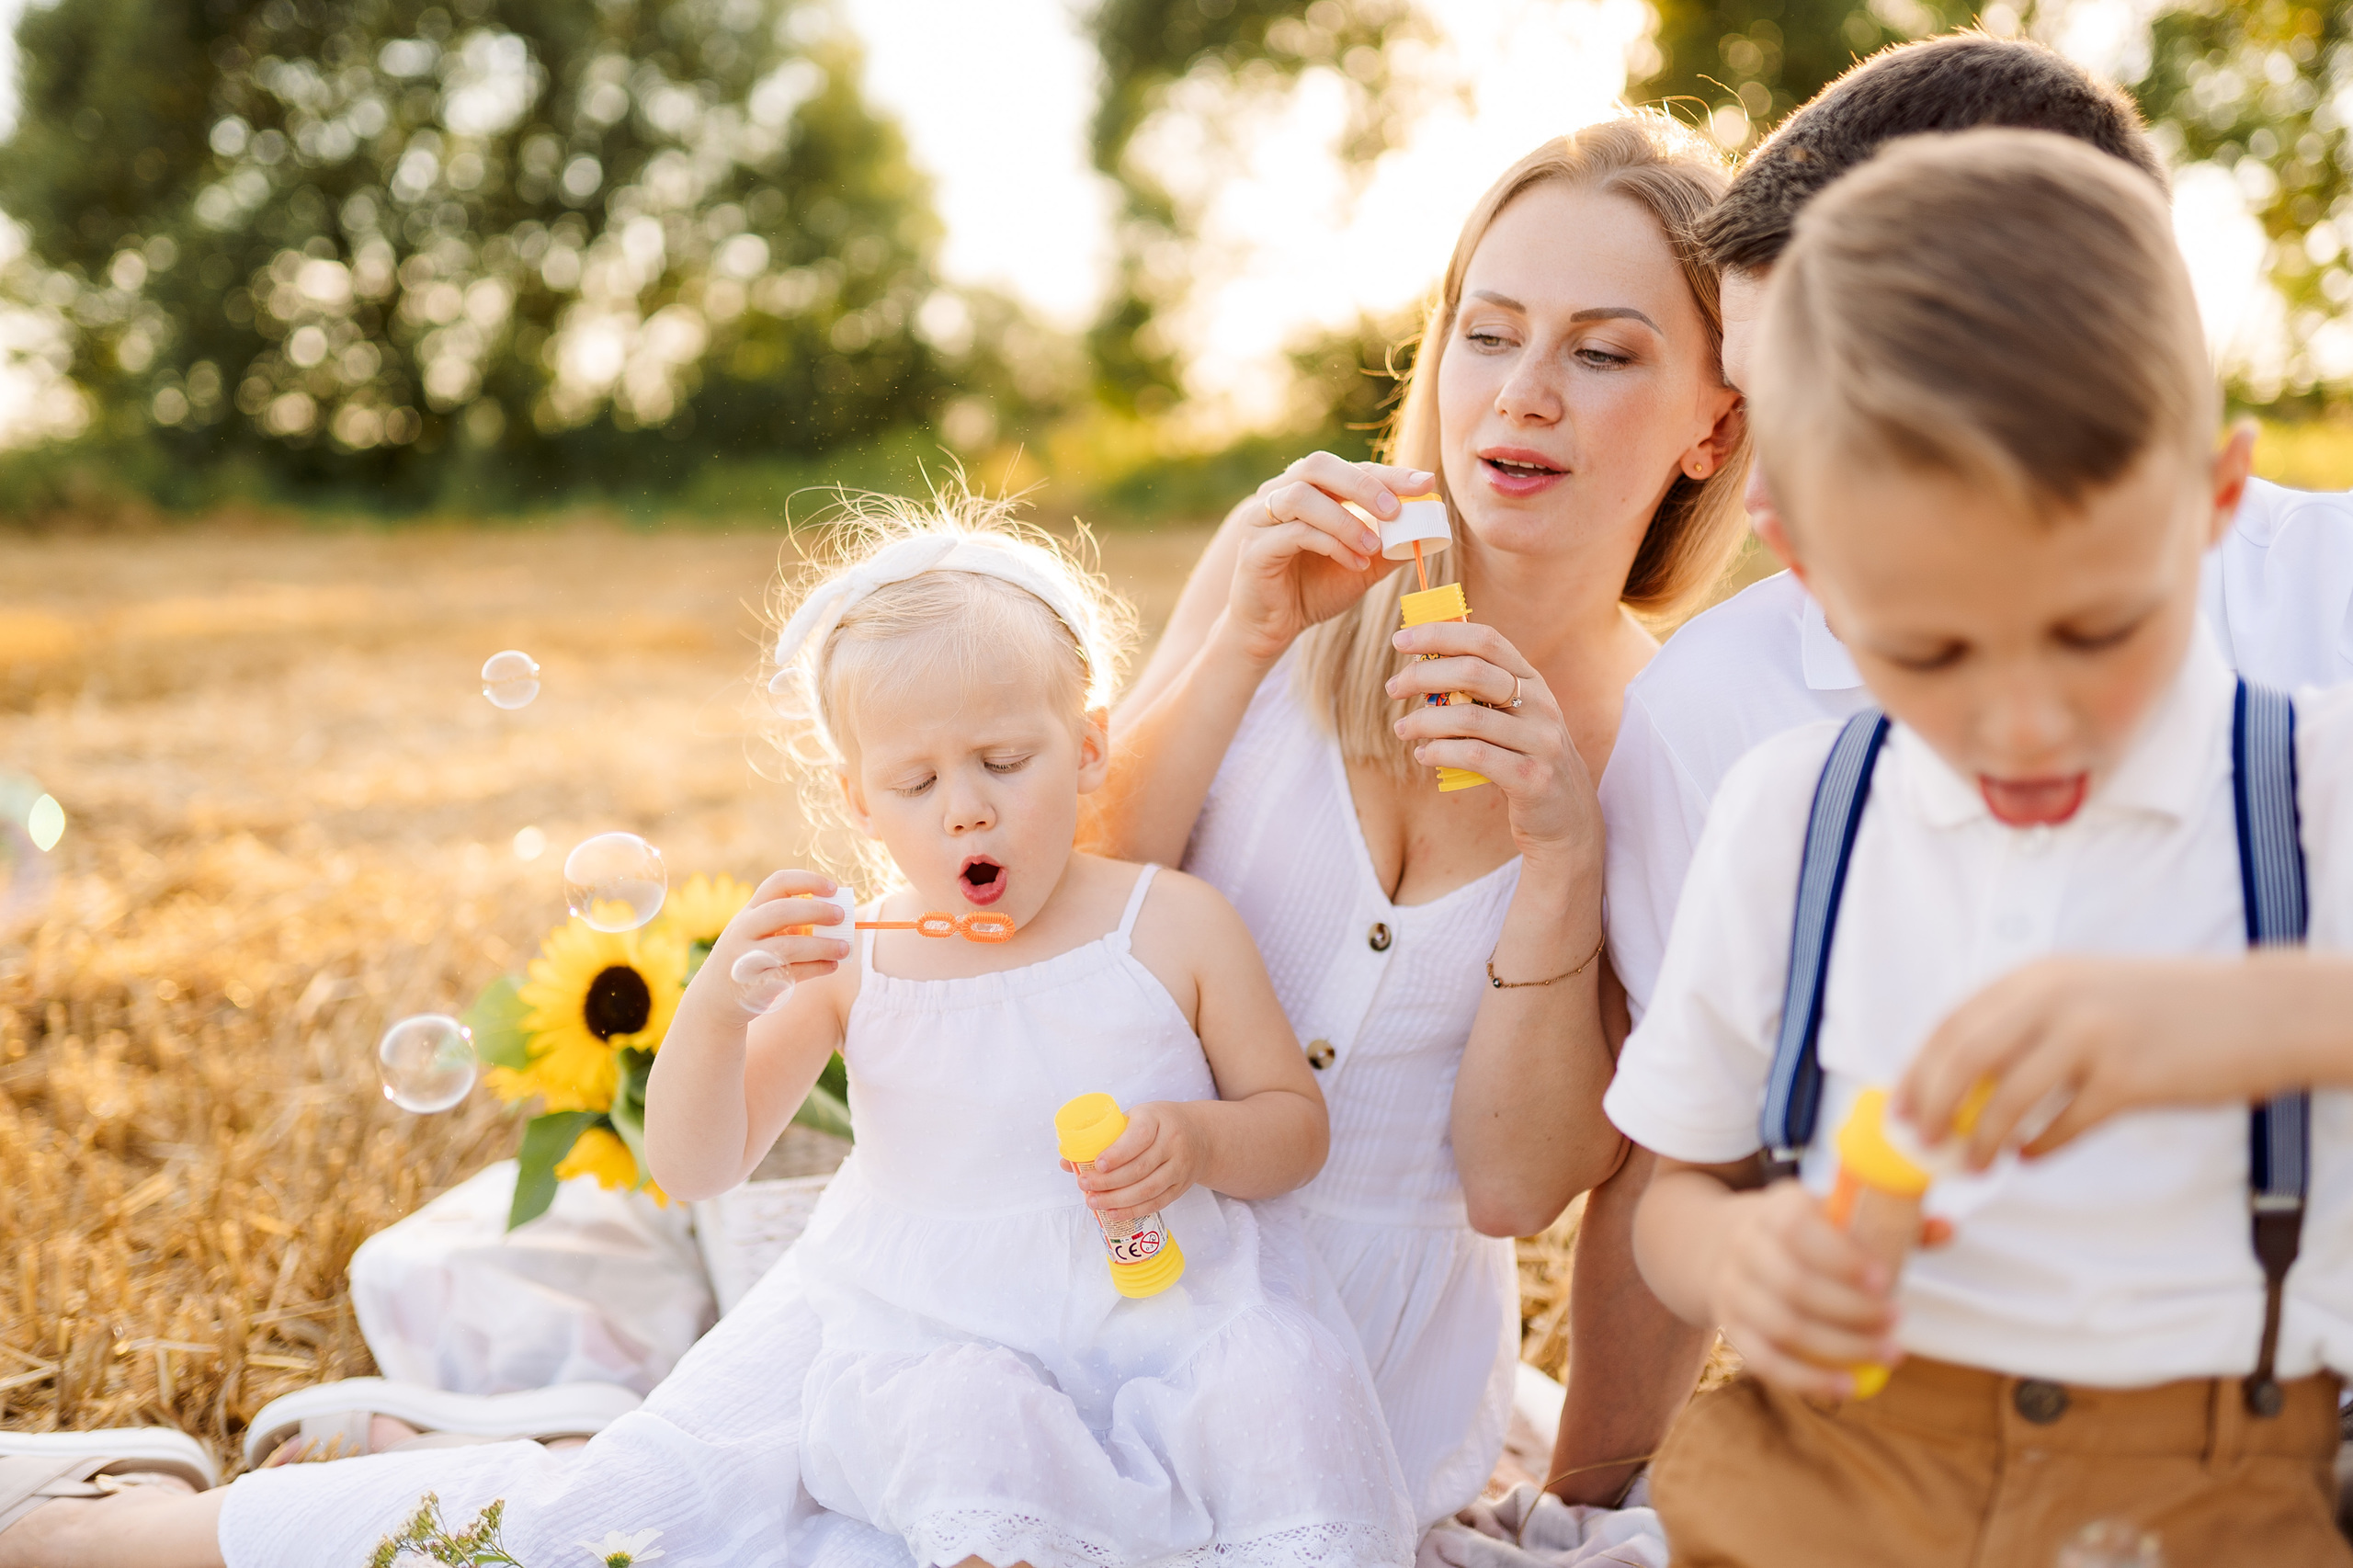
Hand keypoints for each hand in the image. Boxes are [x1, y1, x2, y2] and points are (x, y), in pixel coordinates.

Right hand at [710, 869, 849, 987]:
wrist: (715, 1001)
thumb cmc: (750, 959)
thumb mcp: (760, 934)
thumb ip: (792, 923)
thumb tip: (837, 918)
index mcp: (749, 912)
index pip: (777, 883)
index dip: (808, 881)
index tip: (833, 889)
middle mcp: (743, 931)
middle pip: (780, 911)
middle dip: (816, 911)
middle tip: (841, 916)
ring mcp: (746, 959)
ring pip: (787, 947)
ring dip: (822, 946)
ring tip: (844, 948)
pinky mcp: (754, 985)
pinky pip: (790, 974)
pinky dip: (816, 968)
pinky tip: (831, 966)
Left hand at [1067, 1101, 1202, 1223]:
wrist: (1199, 1135)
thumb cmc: (1157, 1123)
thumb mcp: (1134, 1118)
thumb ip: (1103, 1137)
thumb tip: (1067, 1161)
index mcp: (1156, 1119)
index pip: (1139, 1137)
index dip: (1117, 1154)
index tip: (1097, 1164)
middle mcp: (1172, 1142)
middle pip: (1140, 1168)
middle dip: (1109, 1181)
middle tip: (1084, 1185)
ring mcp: (1179, 1167)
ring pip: (1148, 1189)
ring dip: (1118, 1200)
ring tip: (1093, 1202)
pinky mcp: (1180, 1187)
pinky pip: (1157, 1203)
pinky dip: (1133, 1210)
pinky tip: (1113, 1212)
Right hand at [1220, 454, 1433, 664]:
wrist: (1273, 628)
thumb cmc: (1314, 590)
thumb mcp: (1362, 566)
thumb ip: (1389, 548)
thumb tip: (1427, 532)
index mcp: (1310, 489)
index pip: (1351, 468)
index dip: (1389, 473)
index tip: (1425, 484)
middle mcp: (1280, 493)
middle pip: (1319, 466)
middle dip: (1362, 485)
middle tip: (1395, 510)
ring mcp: (1261, 518)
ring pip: (1302, 496)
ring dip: (1345, 520)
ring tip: (1373, 547)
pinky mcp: (1254, 548)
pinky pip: (1294, 533)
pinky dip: (1331, 544)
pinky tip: (1354, 564)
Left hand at [1386, 619, 1599, 865]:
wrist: (1568, 817)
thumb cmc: (1525, 759)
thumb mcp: (1513, 718)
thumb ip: (1480, 693)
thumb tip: (1422, 666)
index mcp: (1533, 681)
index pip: (1486, 640)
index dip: (1440, 634)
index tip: (1400, 640)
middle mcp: (1541, 704)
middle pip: (1473, 672)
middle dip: (1423, 675)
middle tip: (1393, 689)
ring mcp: (1540, 741)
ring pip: (1469, 717)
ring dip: (1424, 721)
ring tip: (1402, 729)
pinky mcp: (1532, 778)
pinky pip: (1475, 756)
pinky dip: (1440, 753)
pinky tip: (1423, 755)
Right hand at [1709, 1181, 1901, 1399]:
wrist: (1718, 1244)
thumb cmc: (1799, 1231)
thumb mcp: (1830, 1212)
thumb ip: (1888, 1222)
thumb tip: (1948, 1230)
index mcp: (1775, 1209)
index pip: (1796, 1229)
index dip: (1840, 1258)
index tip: (1884, 1280)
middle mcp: (1746, 1246)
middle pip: (1794, 1286)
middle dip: (1853, 1312)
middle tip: (1897, 1322)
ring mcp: (1733, 1289)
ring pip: (1782, 1328)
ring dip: (1840, 1349)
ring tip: (1888, 1353)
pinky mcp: (1728, 1328)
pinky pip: (1762, 1362)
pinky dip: (1805, 1380)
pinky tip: (1845, 1388)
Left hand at [1896, 954, 2330, 1168]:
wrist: (2252, 1010)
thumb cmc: (2162, 1006)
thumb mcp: (2084, 989)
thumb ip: (2027, 1021)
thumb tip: (1963, 1078)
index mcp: (2037, 976)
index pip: (1953, 1025)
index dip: (1918, 1071)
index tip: (1900, 1109)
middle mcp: (2055, 1000)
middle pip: (1965, 1060)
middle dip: (1933, 1107)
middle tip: (1923, 1144)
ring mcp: (2091, 1038)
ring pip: (2007, 1099)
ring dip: (1982, 1140)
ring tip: (1975, 1164)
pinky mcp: (2127, 1080)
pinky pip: (2062, 1124)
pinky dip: (2039, 1146)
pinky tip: (2030, 1156)